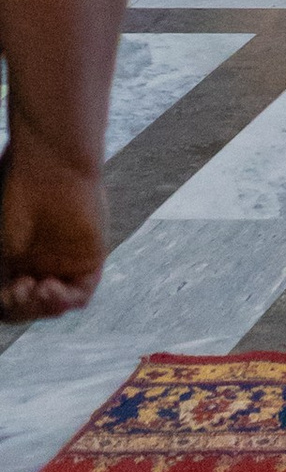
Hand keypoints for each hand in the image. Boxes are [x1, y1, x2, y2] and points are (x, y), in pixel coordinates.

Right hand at [0, 137, 107, 318]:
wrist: (52, 164)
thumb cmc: (18, 188)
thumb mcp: (3, 242)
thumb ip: (5, 264)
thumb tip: (3, 292)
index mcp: (19, 259)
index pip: (12, 301)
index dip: (5, 306)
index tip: (2, 291)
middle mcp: (43, 264)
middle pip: (31, 307)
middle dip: (20, 307)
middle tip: (14, 290)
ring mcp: (67, 262)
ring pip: (54, 305)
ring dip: (40, 307)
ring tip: (31, 289)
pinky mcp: (91, 257)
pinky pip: (80, 294)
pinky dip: (64, 300)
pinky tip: (49, 287)